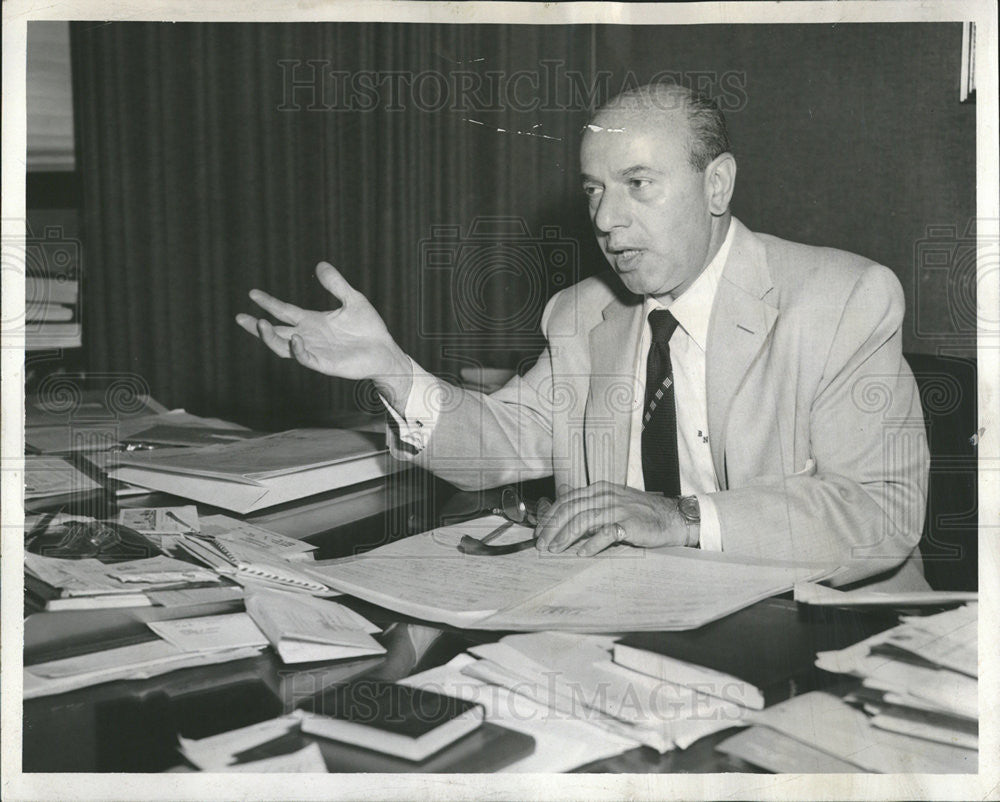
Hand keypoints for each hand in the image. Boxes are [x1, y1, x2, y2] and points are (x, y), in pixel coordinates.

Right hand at [236, 262, 412, 406]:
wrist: (385, 351)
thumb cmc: (369, 329)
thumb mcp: (353, 300)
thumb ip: (336, 284)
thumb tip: (320, 264)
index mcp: (313, 322)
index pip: (285, 311)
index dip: (268, 303)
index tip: (252, 293)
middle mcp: (309, 337)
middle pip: (276, 332)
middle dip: (257, 326)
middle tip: (240, 317)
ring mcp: (315, 351)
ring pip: (284, 347)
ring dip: (271, 337)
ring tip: (261, 324)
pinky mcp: (325, 364)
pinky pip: (306, 358)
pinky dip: (298, 350)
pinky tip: (294, 338)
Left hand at [533, 481, 695, 555]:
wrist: (672, 517)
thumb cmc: (641, 514)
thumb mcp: (612, 504)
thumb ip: (590, 508)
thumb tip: (563, 519)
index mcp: (599, 489)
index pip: (566, 500)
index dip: (550, 516)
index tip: (539, 532)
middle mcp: (606, 495)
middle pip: (571, 509)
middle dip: (552, 528)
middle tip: (542, 545)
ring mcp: (618, 508)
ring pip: (584, 519)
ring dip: (566, 536)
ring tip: (556, 550)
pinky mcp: (630, 523)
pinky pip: (606, 532)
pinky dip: (592, 543)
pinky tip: (582, 553)